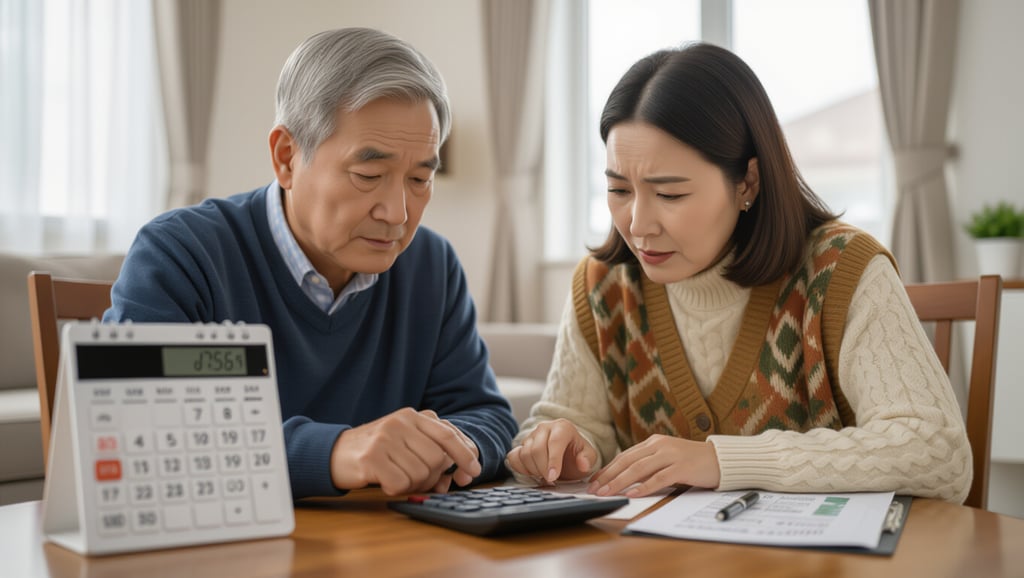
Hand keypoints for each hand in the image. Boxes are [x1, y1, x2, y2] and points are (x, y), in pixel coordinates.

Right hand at [330, 408, 480, 494]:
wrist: (335, 452)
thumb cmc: (377, 450)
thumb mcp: (405, 440)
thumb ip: (432, 451)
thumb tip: (458, 475)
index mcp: (412, 416)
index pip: (448, 434)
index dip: (465, 454)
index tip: (474, 470)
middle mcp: (400, 422)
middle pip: (437, 459)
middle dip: (432, 477)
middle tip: (415, 479)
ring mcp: (385, 438)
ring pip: (421, 474)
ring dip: (412, 485)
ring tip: (396, 477)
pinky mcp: (371, 458)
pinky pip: (400, 484)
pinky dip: (395, 489)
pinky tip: (384, 481)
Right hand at [505, 418, 597, 482]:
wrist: (567, 455)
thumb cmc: (577, 455)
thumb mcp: (589, 456)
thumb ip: (588, 459)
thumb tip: (582, 464)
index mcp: (562, 427)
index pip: (555, 442)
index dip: (553, 461)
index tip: (553, 477)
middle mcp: (544, 428)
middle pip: (536, 449)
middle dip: (542, 469)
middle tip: (551, 480)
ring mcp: (531, 436)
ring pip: (525, 454)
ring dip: (534, 470)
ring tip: (545, 476)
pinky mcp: (521, 445)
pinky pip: (514, 457)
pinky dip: (521, 468)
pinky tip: (532, 473)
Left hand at [586, 435, 719, 497]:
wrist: (720, 459)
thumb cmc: (692, 462)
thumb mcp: (666, 459)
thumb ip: (648, 465)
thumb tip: (625, 480)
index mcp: (653, 443)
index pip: (624, 456)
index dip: (607, 469)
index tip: (594, 481)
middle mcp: (660, 446)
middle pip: (628, 461)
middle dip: (608, 476)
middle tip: (594, 489)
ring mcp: (671, 455)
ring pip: (639, 469)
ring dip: (620, 482)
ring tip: (607, 492)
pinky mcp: (683, 467)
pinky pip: (660, 478)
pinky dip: (645, 486)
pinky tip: (634, 493)